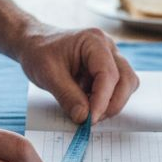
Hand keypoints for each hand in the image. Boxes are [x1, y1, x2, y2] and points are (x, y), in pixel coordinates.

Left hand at [16, 23, 139, 123]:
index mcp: (94, 41)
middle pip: (126, 79)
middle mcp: (108, 47)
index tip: (90, 120)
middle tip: (91, 120)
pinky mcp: (108, 69)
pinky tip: (88, 103)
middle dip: (112, 104)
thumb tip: (83, 118)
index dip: (102, 100)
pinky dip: (106, 100)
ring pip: (127, 84)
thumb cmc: (39, 52)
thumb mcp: (48, 74)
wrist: (34, 44)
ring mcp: (111, 58)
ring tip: (88, 111)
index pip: (108, 74)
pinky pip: (118, 87)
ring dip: (112, 103)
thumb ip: (67, 96)